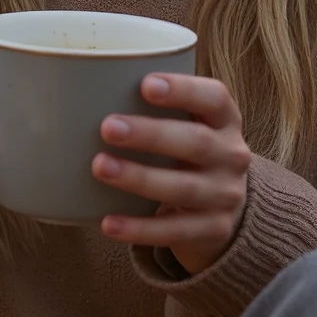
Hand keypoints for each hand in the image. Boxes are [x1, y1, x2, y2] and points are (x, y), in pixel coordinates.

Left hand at [94, 73, 250, 275]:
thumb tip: (84, 93)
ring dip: (140, 178)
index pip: (214, 98)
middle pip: (197, 142)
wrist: (224, 208)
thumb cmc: (188, 153)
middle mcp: (232, 156)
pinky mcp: (213, 230)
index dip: (183, 90)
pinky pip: (174, 231)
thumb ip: (154, 110)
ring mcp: (225, 196)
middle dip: (151, 135)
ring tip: (101, 167)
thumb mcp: (189, 126)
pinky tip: (108, 222)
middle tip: (108, 127)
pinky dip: (139, 228)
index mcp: (225, 121)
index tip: (145, 84)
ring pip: (184, 188)